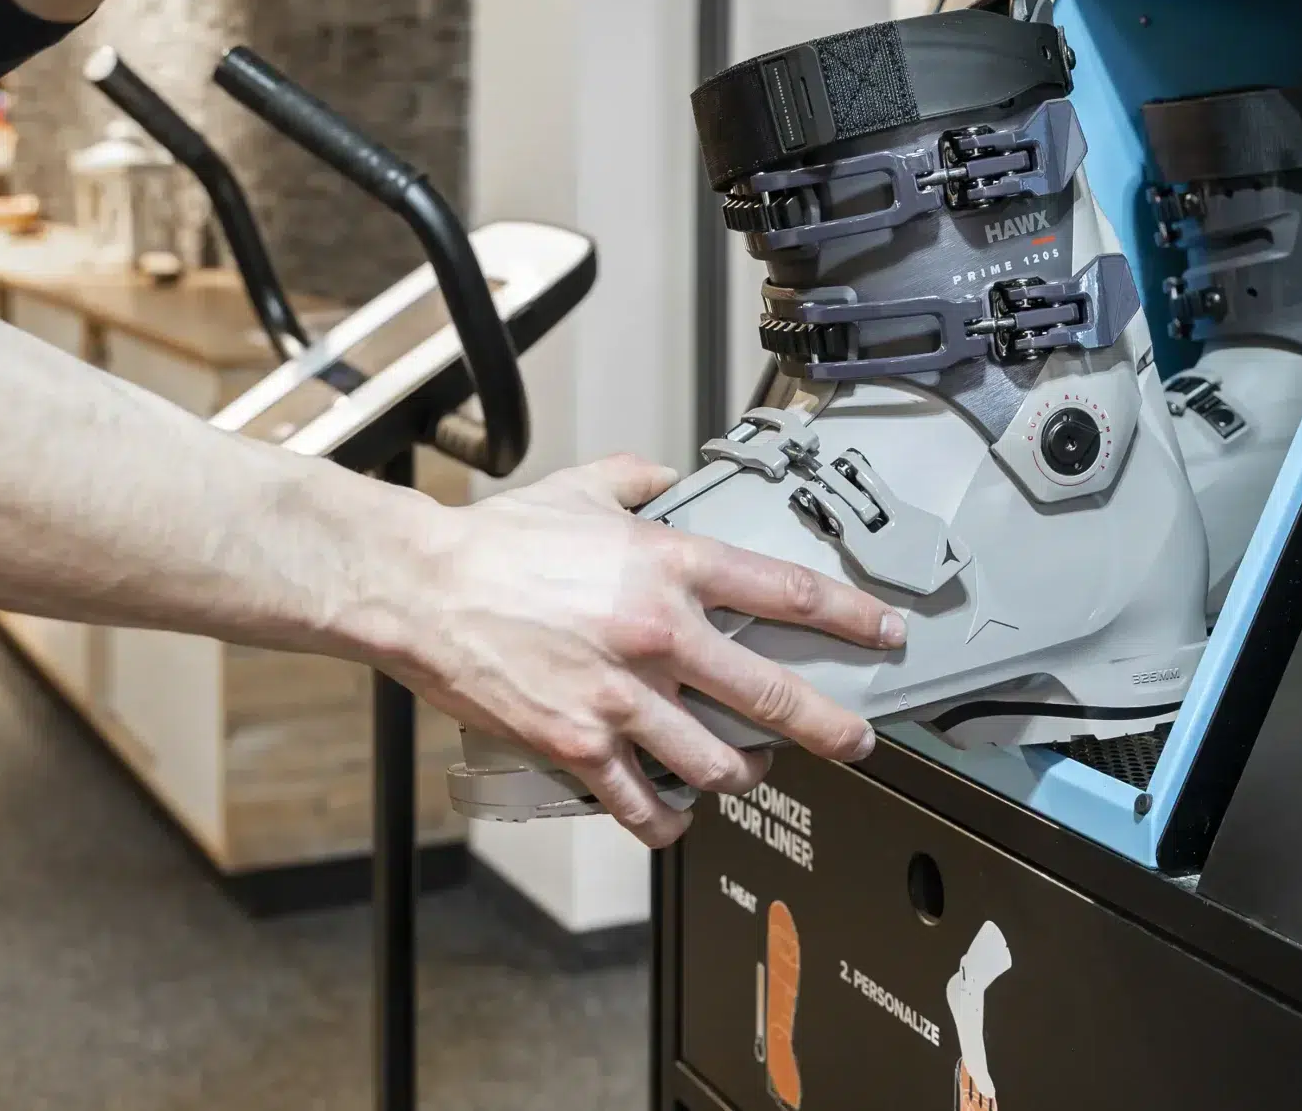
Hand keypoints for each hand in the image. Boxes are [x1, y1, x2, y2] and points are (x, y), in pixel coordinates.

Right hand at [385, 455, 905, 846]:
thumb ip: (640, 479)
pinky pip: (643, 806)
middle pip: (774, 697)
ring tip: (748, 769)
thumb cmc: (494, 542)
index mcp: (668, 567)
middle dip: (831, 727)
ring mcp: (621, 699)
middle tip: (857, 741)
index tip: (881, 634)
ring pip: (717, 765)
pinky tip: (674, 818)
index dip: (850, 617)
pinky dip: (667, 821)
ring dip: (743, 773)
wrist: (420, 588)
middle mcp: (658, 636)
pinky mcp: (579, 747)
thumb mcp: (582, 486)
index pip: (788, 592)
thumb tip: (671, 479)